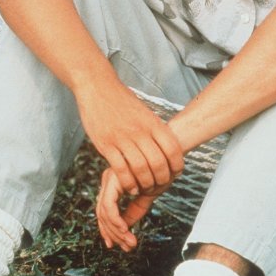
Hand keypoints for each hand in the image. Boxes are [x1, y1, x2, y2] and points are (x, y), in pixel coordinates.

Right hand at [75, 77, 183, 195]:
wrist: (98, 87)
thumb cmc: (122, 100)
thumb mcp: (144, 112)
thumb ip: (154, 129)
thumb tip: (166, 147)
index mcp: (152, 123)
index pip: (172, 149)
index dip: (177, 165)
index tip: (175, 173)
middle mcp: (139, 131)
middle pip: (158, 163)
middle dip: (161, 179)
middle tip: (159, 185)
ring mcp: (122, 138)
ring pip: (140, 168)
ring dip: (145, 184)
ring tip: (144, 189)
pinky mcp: (106, 144)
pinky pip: (120, 169)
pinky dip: (128, 182)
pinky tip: (130, 187)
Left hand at [95, 167, 164, 250]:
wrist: (171, 154)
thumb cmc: (162, 171)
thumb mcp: (148, 195)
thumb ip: (134, 209)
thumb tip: (125, 228)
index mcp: (114, 183)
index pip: (105, 211)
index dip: (110, 231)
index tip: (120, 246)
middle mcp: (108, 180)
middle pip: (102, 213)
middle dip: (113, 234)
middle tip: (127, 247)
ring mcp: (109, 178)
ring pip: (104, 212)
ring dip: (116, 231)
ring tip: (130, 242)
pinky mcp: (114, 178)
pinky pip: (108, 205)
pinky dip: (115, 220)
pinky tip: (125, 230)